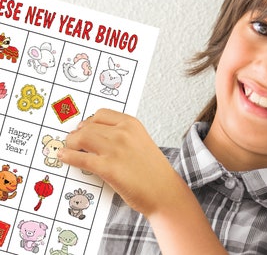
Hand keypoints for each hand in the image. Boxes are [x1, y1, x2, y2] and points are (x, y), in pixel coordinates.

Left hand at [58, 108, 179, 215]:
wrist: (164, 192)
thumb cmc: (153, 170)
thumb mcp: (140, 142)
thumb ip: (121, 135)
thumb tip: (94, 135)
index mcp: (132, 124)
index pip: (101, 114)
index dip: (89, 121)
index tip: (83, 128)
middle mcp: (123, 132)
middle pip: (88, 125)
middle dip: (77, 133)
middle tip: (73, 140)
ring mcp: (115, 149)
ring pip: (81, 138)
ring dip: (71, 143)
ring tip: (69, 148)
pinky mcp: (108, 168)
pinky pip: (80, 158)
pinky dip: (68, 156)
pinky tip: (64, 157)